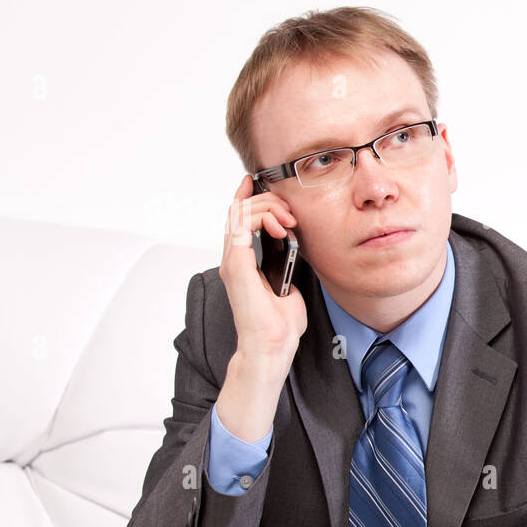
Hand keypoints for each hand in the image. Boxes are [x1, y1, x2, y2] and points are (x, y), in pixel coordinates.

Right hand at [221, 174, 307, 364]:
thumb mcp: (289, 285)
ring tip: (287, 220)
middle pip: (240, 210)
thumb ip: (285, 265)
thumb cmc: (280, 324)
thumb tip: (293, 251)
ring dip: (266, 207)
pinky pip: (240, 226)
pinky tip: (279, 225)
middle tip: (289, 212)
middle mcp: (234, 258)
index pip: (239, 219)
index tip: (259, 182)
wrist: (272, 345)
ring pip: (239, 213)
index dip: (248, 197)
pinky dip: (260, 217)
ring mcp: (233, 261)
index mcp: (244, 262)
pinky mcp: (236, 264)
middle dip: (266, 201)